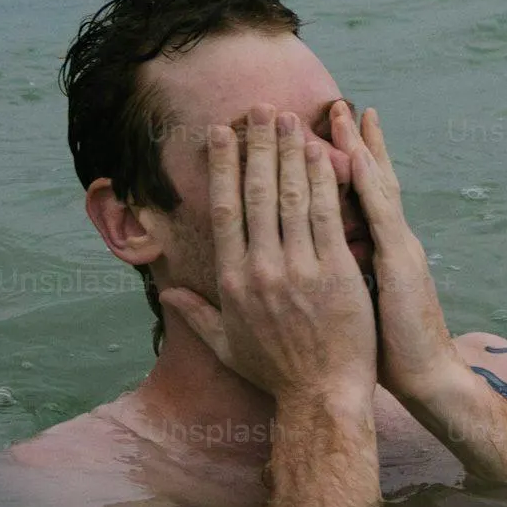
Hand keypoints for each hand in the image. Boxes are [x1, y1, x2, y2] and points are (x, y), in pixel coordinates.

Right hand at [157, 110, 376, 424]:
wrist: (323, 398)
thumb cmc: (277, 374)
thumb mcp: (227, 346)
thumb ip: (197, 314)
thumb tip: (169, 294)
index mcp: (233, 281)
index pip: (224, 210)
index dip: (222, 167)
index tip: (221, 134)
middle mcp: (262, 269)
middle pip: (257, 193)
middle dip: (257, 145)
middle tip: (259, 108)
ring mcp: (300, 269)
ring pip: (293, 196)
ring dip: (290, 151)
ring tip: (290, 117)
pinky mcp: (337, 272)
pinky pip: (328, 215)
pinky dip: (324, 180)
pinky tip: (324, 152)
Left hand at [328, 101, 460, 402]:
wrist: (427, 377)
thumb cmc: (386, 350)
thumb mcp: (359, 304)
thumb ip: (343, 276)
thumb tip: (313, 261)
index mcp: (382, 248)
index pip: (361, 195)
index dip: (349, 160)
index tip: (331, 128)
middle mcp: (394, 238)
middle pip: (373, 179)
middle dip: (356, 140)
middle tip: (340, 103)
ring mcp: (401, 247)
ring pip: (378, 187)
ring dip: (362, 147)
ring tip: (346, 112)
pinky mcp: (402, 263)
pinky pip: (383, 216)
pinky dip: (371, 184)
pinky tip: (359, 158)